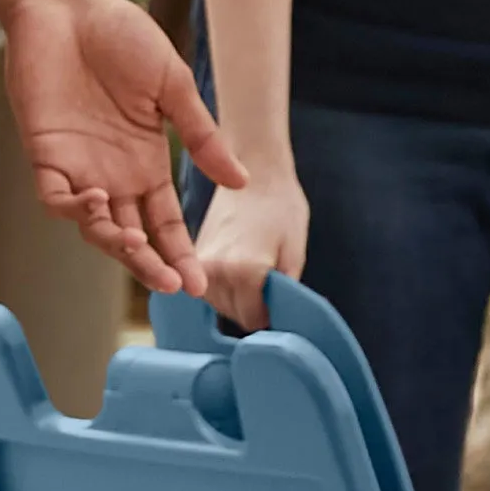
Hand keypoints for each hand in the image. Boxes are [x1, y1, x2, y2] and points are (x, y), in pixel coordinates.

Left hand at [0, 0, 242, 297]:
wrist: (70, 6)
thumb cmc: (123, 37)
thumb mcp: (173, 87)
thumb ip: (202, 136)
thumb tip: (242, 182)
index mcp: (148, 163)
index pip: (167, 223)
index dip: (181, 253)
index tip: (201, 285)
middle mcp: (115, 175)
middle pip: (134, 237)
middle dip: (152, 264)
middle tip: (172, 285)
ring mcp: (79, 167)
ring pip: (96, 227)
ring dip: (116, 243)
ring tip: (136, 247)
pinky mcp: (45, 154)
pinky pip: (57, 197)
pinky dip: (76, 209)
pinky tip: (99, 204)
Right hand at [194, 152, 308, 333]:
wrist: (254, 168)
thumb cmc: (282, 205)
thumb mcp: (296, 250)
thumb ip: (285, 292)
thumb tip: (279, 323)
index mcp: (244, 271)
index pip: (254, 320)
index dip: (271, 313)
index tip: (280, 295)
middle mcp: (215, 271)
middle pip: (234, 315)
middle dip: (253, 305)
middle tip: (268, 275)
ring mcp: (199, 263)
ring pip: (219, 305)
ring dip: (237, 296)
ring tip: (253, 265)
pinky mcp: (193, 256)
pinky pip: (209, 288)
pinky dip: (225, 286)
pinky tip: (238, 265)